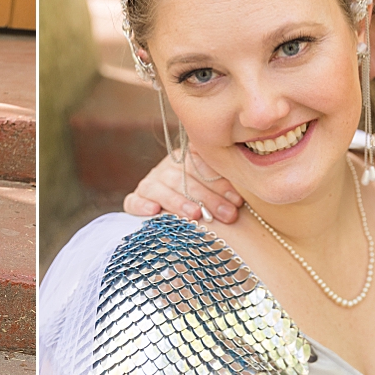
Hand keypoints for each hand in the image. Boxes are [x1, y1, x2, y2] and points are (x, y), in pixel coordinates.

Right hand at [121, 152, 242, 223]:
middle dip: (207, 198)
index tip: (237, 200)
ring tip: (195, 215)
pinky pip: (133, 200)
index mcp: (188, 158)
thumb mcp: (216, 191)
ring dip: (179, 202)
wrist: (174, 215)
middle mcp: (168, 168)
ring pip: (161, 188)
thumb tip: (241, 198)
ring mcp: (151, 182)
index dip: (219, 183)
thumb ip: (224, 186)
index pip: (201, 165)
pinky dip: (141, 204)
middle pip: (184, 178)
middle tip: (226, 215)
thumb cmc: (207, 204)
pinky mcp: (136, 199)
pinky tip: (153, 210)